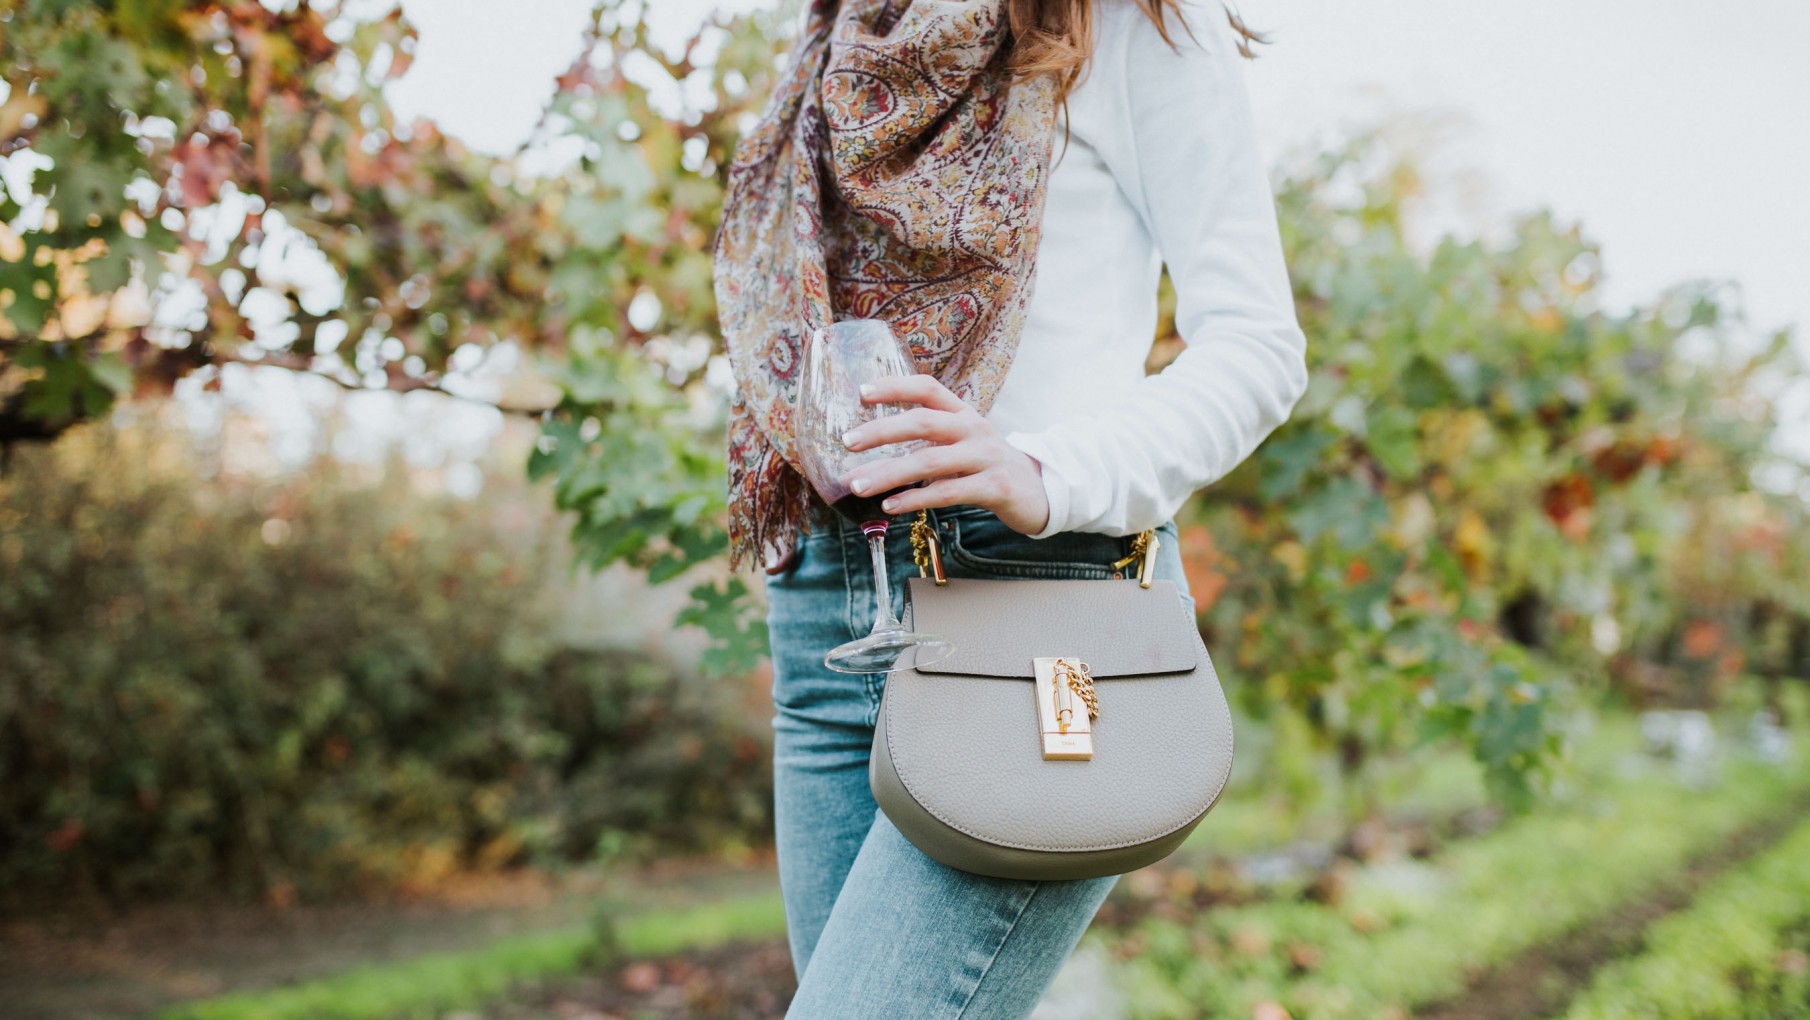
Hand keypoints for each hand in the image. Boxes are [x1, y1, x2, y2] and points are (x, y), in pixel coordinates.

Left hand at [839, 373, 1050, 535]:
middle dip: (881, 431)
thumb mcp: (964, 440)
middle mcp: (974, 429)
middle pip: (923, 422)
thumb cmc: (987, 465)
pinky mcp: (994, 487)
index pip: (927, 388)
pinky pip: (948, 492)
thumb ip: (929, 436)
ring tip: (857, 485)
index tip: (860, 393)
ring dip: (888, 473)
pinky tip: (890, 507)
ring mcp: (986, 457)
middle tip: (847, 442)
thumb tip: (872, 441)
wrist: (1040, 491)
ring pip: (929, 462)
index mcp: (963, 413)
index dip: (894, 386)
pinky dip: (915, 500)